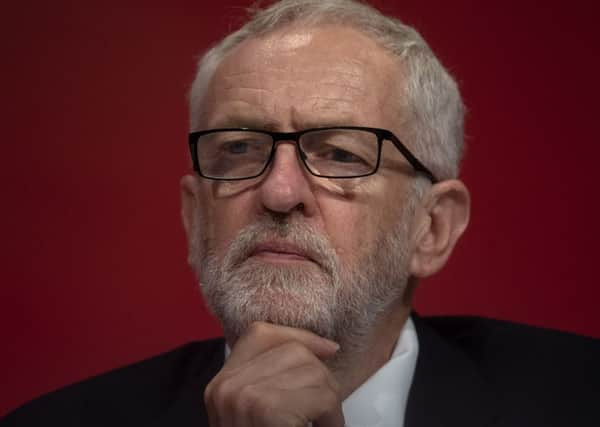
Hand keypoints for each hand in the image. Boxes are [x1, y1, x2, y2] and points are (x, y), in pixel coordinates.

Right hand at [204, 322, 344, 426]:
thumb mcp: (256, 412)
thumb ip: (272, 381)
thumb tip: (325, 349)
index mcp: (221, 383)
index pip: (260, 334)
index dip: (298, 336)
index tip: (328, 350)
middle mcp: (226, 386)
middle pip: (293, 352)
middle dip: (321, 377)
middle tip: (325, 412)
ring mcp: (243, 396)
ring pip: (313, 371)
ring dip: (330, 401)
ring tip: (324, 425)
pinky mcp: (267, 410)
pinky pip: (322, 396)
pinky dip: (333, 418)